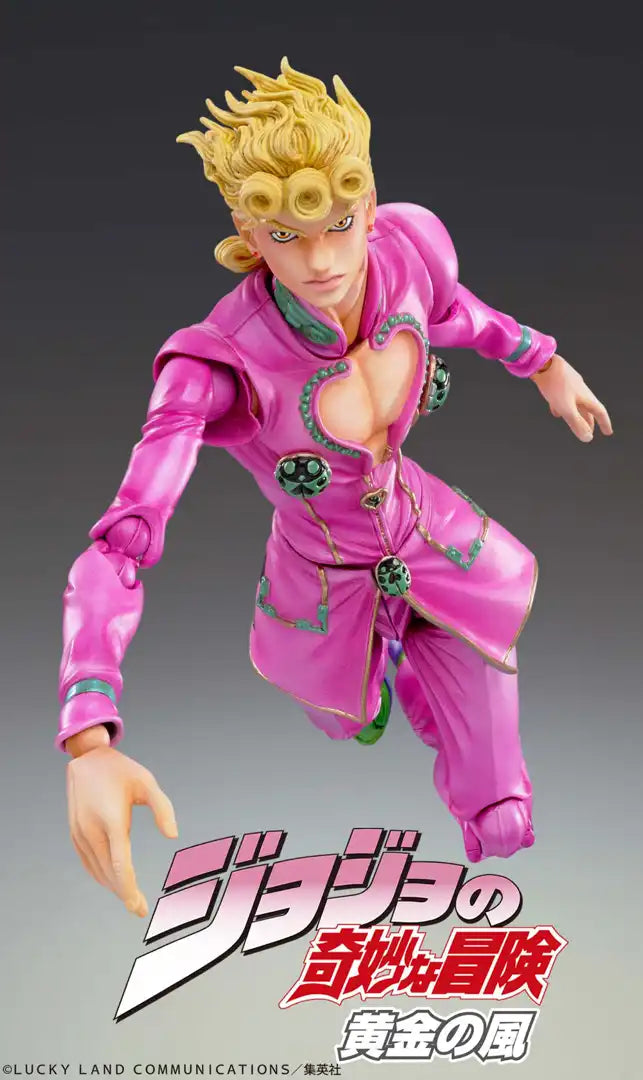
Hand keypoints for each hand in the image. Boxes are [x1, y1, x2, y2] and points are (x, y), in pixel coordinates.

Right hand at [66, 745, 177, 916]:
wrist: (87, 759)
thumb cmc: (122, 771)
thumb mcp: (147, 782)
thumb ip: (163, 808)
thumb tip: (173, 836)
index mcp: (112, 820)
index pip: (121, 865)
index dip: (130, 889)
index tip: (139, 906)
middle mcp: (92, 830)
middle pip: (109, 873)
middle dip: (124, 893)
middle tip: (140, 908)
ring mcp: (80, 832)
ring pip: (96, 869)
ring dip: (112, 886)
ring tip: (129, 898)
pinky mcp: (74, 832)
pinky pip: (86, 861)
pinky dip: (99, 875)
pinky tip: (111, 881)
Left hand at [531, 353, 612, 440]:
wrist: (542, 363)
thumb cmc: (555, 385)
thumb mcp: (566, 408)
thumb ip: (576, 423)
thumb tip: (587, 438)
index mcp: (586, 396)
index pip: (599, 412)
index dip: (604, 423)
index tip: (607, 432)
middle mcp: (580, 390)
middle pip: (588, 409)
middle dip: (589, 422)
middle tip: (589, 432)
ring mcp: (570, 385)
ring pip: (576, 404)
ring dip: (576, 415)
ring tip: (574, 424)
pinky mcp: (558, 382)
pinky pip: (563, 398)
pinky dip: (563, 407)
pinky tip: (556, 411)